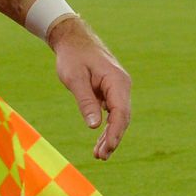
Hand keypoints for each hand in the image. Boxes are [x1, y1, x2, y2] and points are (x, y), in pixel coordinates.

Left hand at [49, 18, 131, 160]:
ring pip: (118, 117)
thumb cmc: (73, 56)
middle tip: (100, 157)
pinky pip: (113, 112)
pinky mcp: (111, 91)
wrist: (73, 39)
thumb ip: (85, 102)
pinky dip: (107, 127)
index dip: (116, 132)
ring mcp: (118, 88)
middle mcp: (122, 85)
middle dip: (113, 138)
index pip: (121, 112)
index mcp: (116, 80)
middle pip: (122, 117)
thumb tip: (94, 127)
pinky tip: (100, 142)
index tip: (108, 148)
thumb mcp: (75, 79)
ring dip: (110, 136)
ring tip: (99, 155)